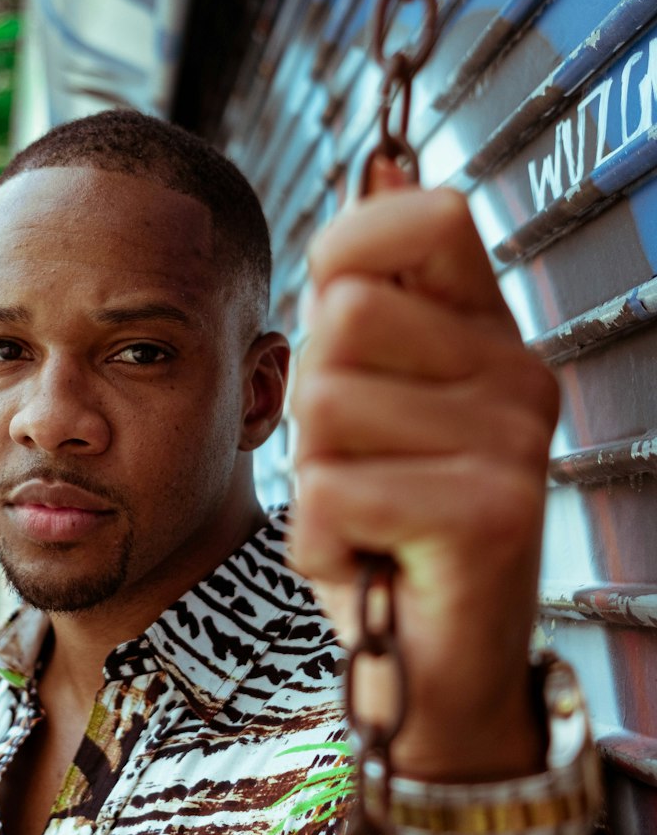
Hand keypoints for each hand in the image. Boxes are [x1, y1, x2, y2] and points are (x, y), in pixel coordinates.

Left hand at [287, 163, 559, 780]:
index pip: (428, 217)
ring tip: (371, 518)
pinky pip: (328, 494)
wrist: (437, 672)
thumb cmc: (392, 528)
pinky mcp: (488, 517)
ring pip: (324, 404)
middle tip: (362, 467)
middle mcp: (520, 378)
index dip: (349, 248)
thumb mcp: (376, 398)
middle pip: (342, 317)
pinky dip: (321, 546)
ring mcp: (515, 446)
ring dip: (315, 479)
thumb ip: (376, 292)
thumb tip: (384, 162)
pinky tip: (373, 564)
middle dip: (314, 403)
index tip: (337, 318)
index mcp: (493, 337)